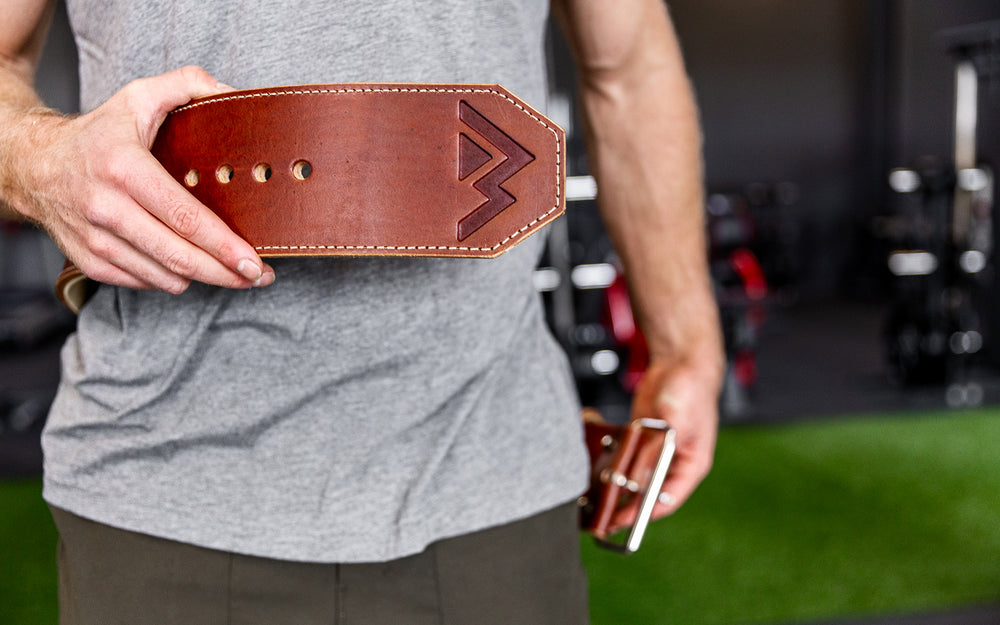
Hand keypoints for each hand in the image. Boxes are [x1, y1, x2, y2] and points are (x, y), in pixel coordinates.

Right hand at [10, 65, 273, 292]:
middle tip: (259, 276)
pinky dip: (170, 277)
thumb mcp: (138, 97)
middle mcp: (106, 208)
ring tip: (230, 271)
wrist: (32, 165)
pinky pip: (144, 283)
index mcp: (123, 168)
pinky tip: (186, 264)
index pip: (184, 217)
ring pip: (165, 277)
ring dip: (203, 278)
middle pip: (179, 256)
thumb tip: (232, 93)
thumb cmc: (97, 134)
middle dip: (226, 273)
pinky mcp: (90, 262)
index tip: (254, 262)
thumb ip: (188, 85)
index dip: (223, 246)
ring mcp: (95, 240)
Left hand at [609, 355, 720, 532]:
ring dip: (618, 487)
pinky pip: (627, 457)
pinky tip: (598, 471)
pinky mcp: (642, 439)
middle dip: (627, 506)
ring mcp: (656, 452)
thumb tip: (637, 477)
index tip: (623, 521)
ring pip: (635, 477)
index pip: (668, 499)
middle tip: (603, 518)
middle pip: (649, 493)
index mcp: (691, 465)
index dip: (644, 513)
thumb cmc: (691, 391)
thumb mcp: (675, 423)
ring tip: (597, 500)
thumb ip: (657, 451)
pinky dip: (614, 464)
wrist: (679, 363)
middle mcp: (674, 463)